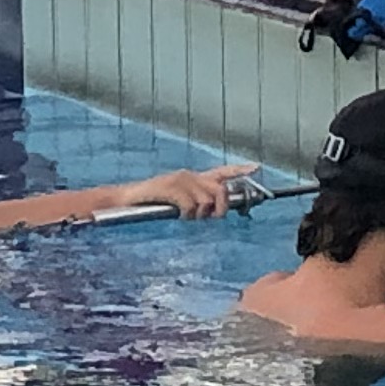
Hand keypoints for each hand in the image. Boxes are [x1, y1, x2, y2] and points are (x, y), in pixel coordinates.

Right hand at [127, 164, 256, 221]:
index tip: (256, 167)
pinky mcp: (171, 187)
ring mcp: (181, 180)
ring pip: (207, 201)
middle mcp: (190, 175)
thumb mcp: (179, 200)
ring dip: (199, 215)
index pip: (221, 171)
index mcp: (194, 177)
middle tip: (210, 218)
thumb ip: (197, 202)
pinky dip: (187, 215)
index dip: (240, 170)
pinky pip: (191, 205)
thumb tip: (214, 212)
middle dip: (220, 208)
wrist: (128, 199)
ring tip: (186, 216)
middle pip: (220, 190)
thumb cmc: (154, 203)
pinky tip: (179, 215)